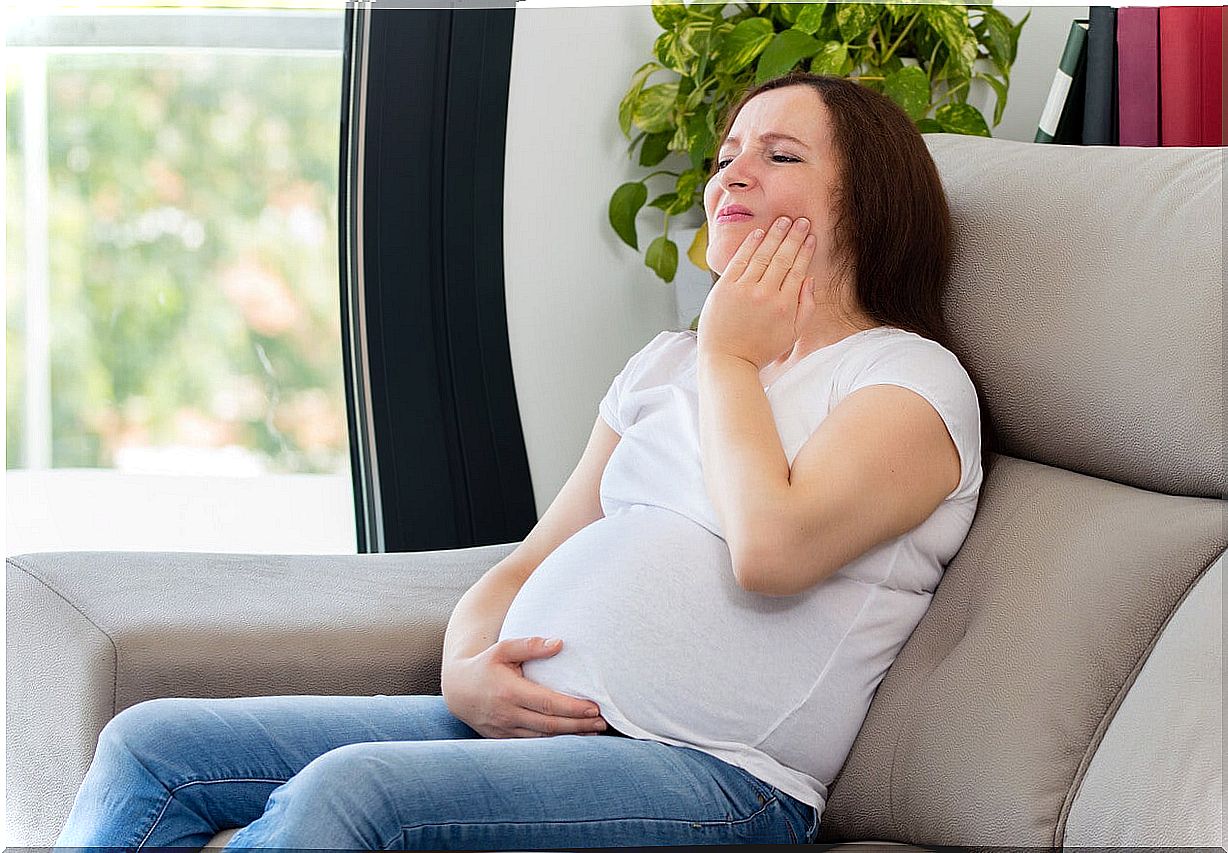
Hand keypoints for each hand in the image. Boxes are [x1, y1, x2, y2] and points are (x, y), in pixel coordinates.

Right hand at [441, 636, 609, 738]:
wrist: (458, 690)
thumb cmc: (485, 665)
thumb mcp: (503, 648)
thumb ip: (531, 645)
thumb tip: (559, 643)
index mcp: (509, 692)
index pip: (548, 703)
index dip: (573, 708)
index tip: (594, 708)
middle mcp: (507, 714)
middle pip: (550, 725)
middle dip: (579, 725)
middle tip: (603, 722)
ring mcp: (505, 730)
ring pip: (543, 739)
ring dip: (571, 737)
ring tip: (594, 731)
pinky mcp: (504, 740)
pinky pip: (533, 745)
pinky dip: (554, 744)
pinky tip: (572, 739)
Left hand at [697, 215, 819, 369]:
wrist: (727, 359)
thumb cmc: (761, 349)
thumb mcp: (792, 334)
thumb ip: (806, 307)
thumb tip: (810, 279)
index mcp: (785, 306)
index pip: (798, 270)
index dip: (805, 250)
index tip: (811, 236)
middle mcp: (766, 295)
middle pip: (783, 258)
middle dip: (794, 236)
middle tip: (801, 220)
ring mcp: (744, 290)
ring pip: (763, 255)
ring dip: (775, 235)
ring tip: (783, 221)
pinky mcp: (725, 288)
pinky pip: (740, 260)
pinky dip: (750, 244)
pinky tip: (759, 233)